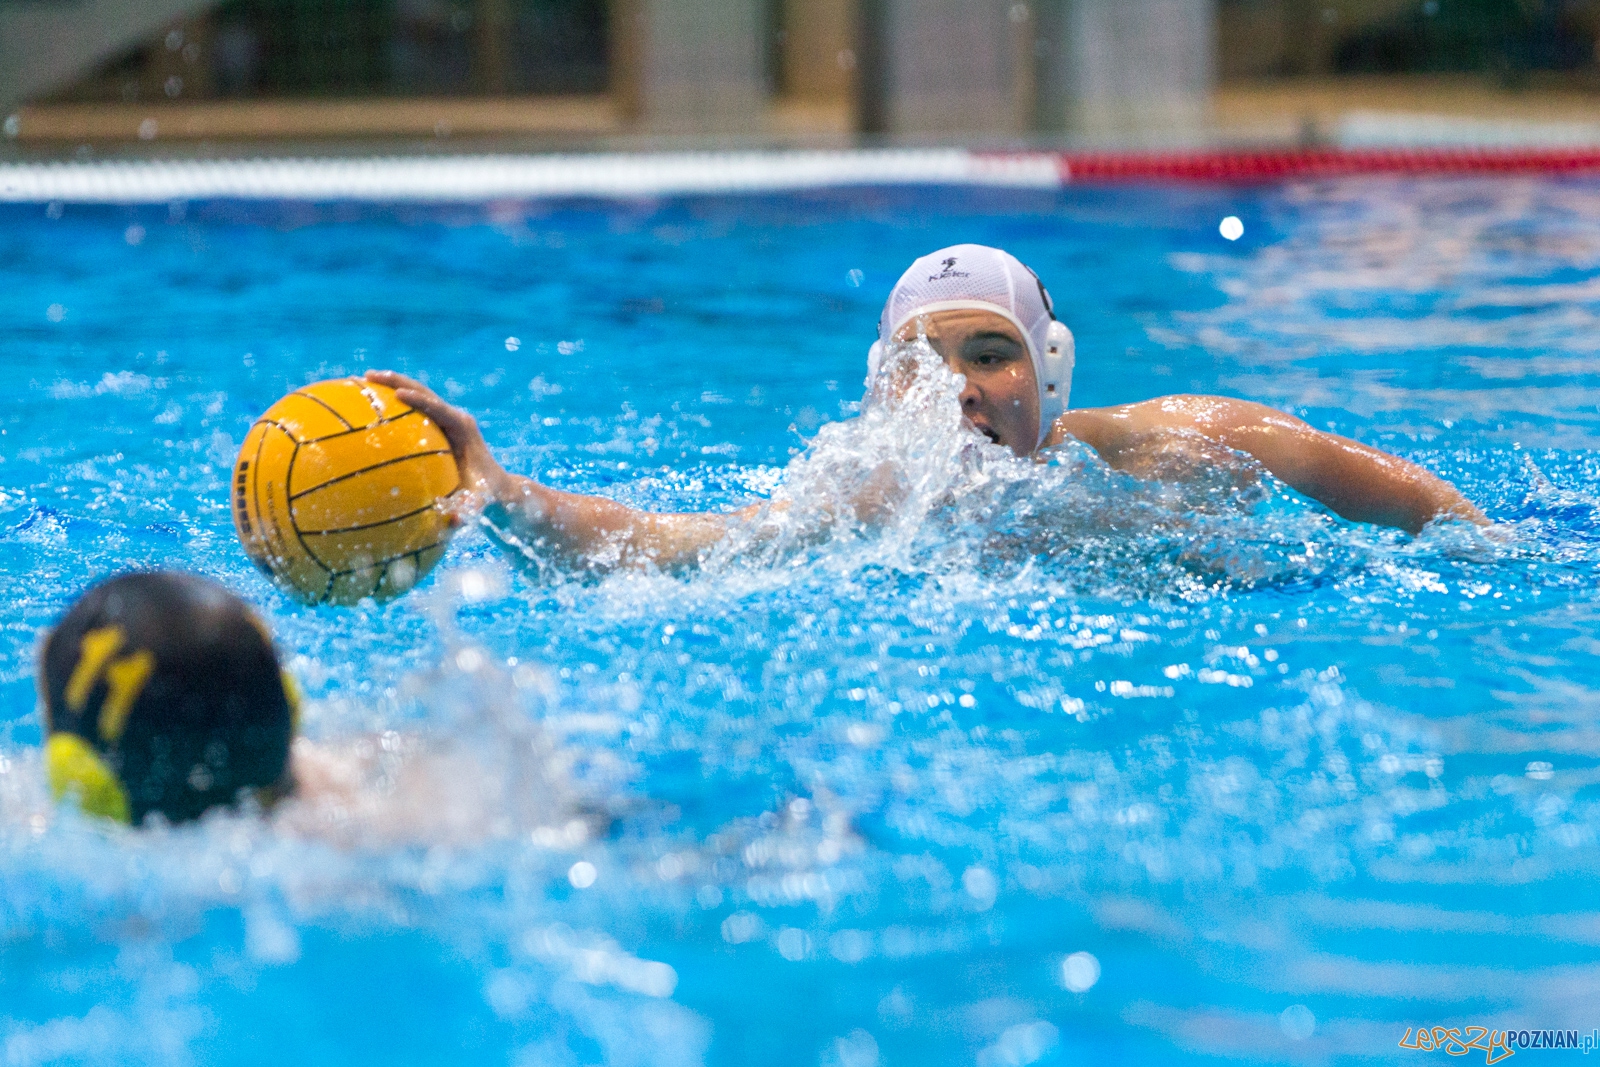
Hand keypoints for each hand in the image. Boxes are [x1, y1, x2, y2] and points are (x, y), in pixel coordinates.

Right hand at [365, 370, 507, 525]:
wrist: (498, 486)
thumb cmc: (486, 493)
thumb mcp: (478, 501)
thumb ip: (467, 509)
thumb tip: (452, 522)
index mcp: (463, 428)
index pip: (438, 408)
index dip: (419, 400)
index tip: (397, 394)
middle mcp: (456, 417)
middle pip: (423, 391)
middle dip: (396, 381)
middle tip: (368, 375)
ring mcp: (448, 418)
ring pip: (418, 394)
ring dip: (392, 385)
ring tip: (362, 379)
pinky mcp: (440, 424)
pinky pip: (415, 409)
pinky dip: (394, 403)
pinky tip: (368, 404)